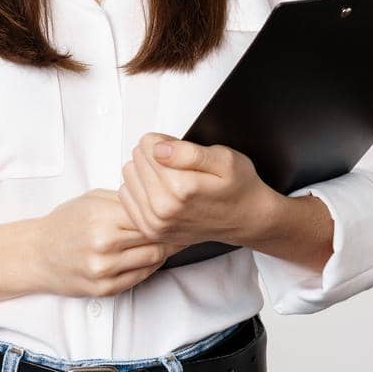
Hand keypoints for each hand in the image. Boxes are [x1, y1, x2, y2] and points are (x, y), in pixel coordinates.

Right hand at [33, 189, 183, 297]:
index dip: (165, 214)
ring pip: (153, 259)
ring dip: (164, 250)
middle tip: (181, 226)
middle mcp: (104, 246)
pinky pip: (140, 277)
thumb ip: (125, 200)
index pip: (149, 216)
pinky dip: (151, 266)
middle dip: (170, 233)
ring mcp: (104, 271)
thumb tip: (157, 200)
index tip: (177, 211)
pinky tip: (151, 256)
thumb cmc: (65, 223)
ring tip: (170, 240)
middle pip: (155, 239)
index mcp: (102, 219)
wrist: (38, 254)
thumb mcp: (92, 199)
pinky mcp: (105, 289)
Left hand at [116, 132, 280, 249]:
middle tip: (178, 164)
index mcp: (181, 188)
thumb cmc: (238, 187)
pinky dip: (139, 189)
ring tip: (170, 177)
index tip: (179, 149)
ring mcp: (155, 223)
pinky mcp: (150, 230)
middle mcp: (164, 209)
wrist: (246, 219)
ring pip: (129, 176)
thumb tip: (158, 149)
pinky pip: (126, 197)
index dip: (164, 140)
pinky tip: (159, 190)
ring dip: (145, 171)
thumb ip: (189, 152)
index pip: (147, 145)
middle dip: (154, 155)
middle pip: (137, 159)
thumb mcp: (225, 159)